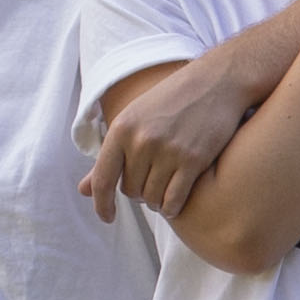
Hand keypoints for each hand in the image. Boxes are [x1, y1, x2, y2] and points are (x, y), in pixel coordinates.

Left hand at [81, 46, 246, 218]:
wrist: (216, 82)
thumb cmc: (172, 101)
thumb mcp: (134, 119)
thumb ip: (109, 157)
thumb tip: (83, 191)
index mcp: (122, 128)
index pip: (102, 179)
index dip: (101, 204)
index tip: (107, 217)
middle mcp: (142, 141)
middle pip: (130, 191)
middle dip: (139, 192)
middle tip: (152, 181)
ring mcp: (168, 151)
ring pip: (152, 198)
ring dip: (157, 202)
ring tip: (165, 190)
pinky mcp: (194, 160)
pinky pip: (174, 200)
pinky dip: (172, 207)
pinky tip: (175, 201)